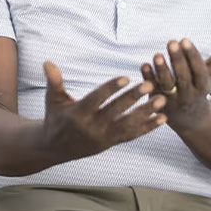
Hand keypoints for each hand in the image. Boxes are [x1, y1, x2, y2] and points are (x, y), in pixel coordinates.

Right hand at [41, 61, 166, 160]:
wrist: (55, 148)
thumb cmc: (55, 117)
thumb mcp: (53, 99)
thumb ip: (54, 81)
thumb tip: (48, 62)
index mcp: (78, 114)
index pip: (97, 100)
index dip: (111, 89)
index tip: (126, 77)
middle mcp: (92, 127)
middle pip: (116, 112)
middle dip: (133, 99)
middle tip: (149, 85)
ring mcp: (103, 137)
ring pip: (128, 125)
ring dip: (146, 113)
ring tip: (161, 100)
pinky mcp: (112, 143)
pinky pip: (132, 135)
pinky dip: (148, 127)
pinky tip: (163, 118)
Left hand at [141, 37, 210, 132]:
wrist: (190, 120)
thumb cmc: (200, 89)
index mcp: (202, 88)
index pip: (198, 72)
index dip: (192, 56)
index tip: (185, 40)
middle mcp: (188, 96)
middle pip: (183, 78)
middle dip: (177, 60)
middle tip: (172, 42)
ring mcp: (171, 101)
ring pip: (167, 86)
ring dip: (162, 70)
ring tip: (157, 54)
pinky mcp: (156, 102)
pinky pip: (151, 90)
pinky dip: (147, 78)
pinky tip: (144, 64)